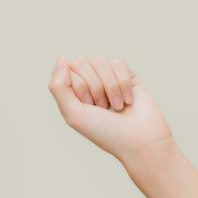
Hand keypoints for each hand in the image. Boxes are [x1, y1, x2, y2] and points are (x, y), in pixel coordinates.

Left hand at [47, 55, 176, 166]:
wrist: (139, 139)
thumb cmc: (104, 132)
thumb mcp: (73, 114)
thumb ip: (58, 87)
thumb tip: (60, 58)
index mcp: (71, 94)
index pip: (66, 70)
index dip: (80, 87)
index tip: (89, 107)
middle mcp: (87, 84)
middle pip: (82, 62)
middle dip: (94, 86)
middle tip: (102, 108)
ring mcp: (107, 79)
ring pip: (100, 61)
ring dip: (109, 86)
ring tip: (116, 106)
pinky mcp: (126, 76)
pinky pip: (118, 63)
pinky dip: (123, 83)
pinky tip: (127, 101)